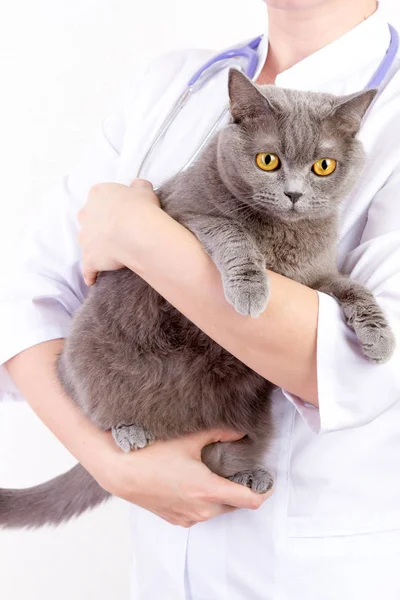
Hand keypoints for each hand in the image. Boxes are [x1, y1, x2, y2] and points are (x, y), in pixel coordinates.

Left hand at [78, 179, 159, 285]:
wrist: (137, 232)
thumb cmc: (141, 208)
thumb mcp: (144, 189)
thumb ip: (138, 186)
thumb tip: (138, 186)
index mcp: (98, 194)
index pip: (100, 197)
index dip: (112, 205)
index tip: (122, 211)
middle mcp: (86, 214)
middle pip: (89, 219)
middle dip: (99, 225)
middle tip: (116, 231)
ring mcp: (85, 238)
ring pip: (86, 242)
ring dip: (95, 247)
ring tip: (109, 254)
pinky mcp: (89, 258)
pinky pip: (88, 269)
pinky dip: (90, 274)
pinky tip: (93, 279)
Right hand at [95, 428, 272, 527]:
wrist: (120, 472)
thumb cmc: (152, 454)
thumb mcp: (189, 439)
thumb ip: (219, 433)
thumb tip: (241, 431)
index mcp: (208, 491)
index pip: (250, 500)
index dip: (263, 491)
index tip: (266, 480)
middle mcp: (201, 510)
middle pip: (234, 505)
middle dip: (239, 490)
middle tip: (237, 469)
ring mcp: (187, 517)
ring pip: (216, 510)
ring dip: (220, 496)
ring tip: (212, 472)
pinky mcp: (175, 519)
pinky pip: (199, 513)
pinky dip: (203, 501)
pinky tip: (193, 482)